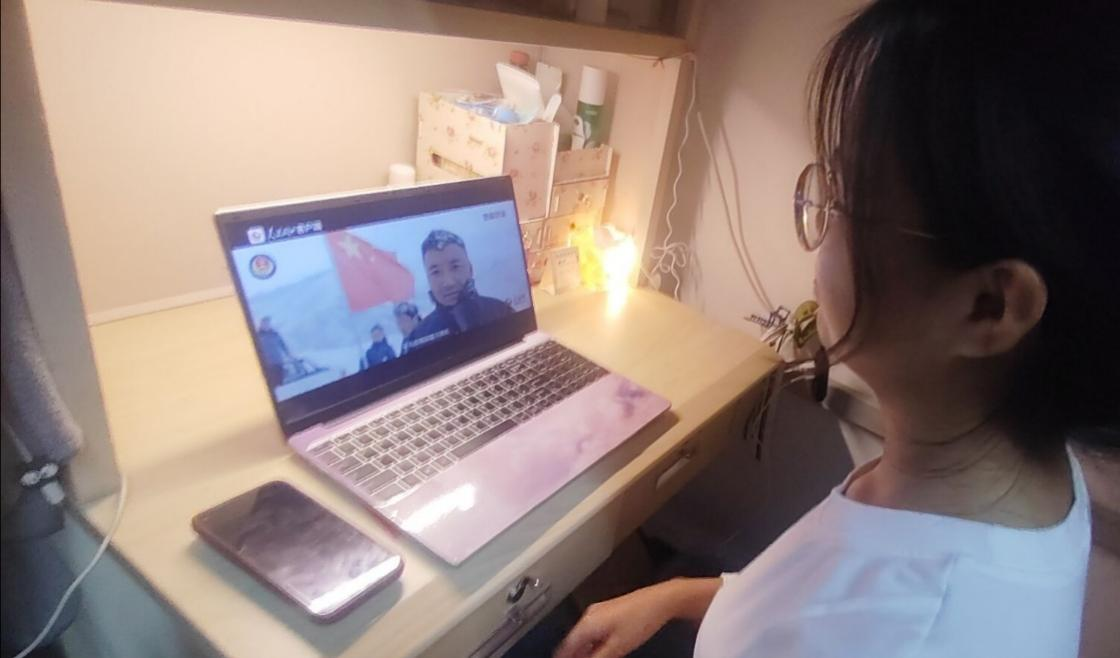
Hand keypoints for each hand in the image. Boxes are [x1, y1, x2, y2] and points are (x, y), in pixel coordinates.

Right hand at [553, 584, 676, 657]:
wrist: (659, 601)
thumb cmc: (640, 619)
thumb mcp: (617, 647)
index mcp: (588, 623)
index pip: (567, 645)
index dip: (563, 657)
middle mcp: (590, 615)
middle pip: (574, 639)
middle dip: (574, 654)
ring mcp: (599, 611)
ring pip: (584, 634)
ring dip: (584, 649)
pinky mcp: (609, 610)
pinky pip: (593, 629)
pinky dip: (593, 641)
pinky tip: (600, 649)